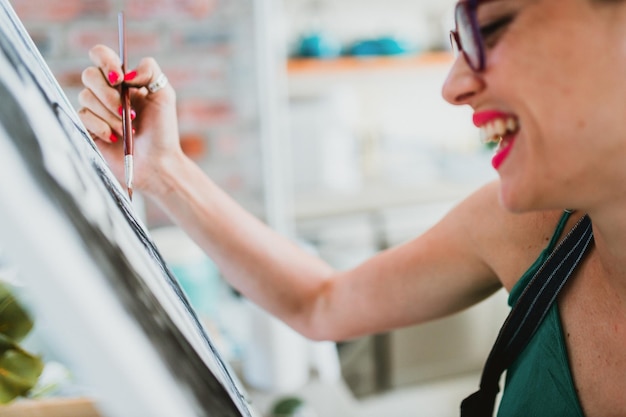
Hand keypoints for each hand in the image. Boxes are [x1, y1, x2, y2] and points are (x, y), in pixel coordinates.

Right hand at [78, 44, 182, 194]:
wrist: (156, 163)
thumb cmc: (162, 131)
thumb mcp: (164, 95)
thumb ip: (150, 71)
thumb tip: (125, 72)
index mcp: (123, 80)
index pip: (100, 55)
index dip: (105, 61)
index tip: (119, 78)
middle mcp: (106, 92)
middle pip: (89, 75)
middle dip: (109, 94)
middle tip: (128, 112)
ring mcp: (95, 110)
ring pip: (86, 97)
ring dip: (110, 115)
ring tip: (128, 130)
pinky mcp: (87, 128)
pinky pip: (83, 117)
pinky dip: (101, 126)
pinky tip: (115, 137)